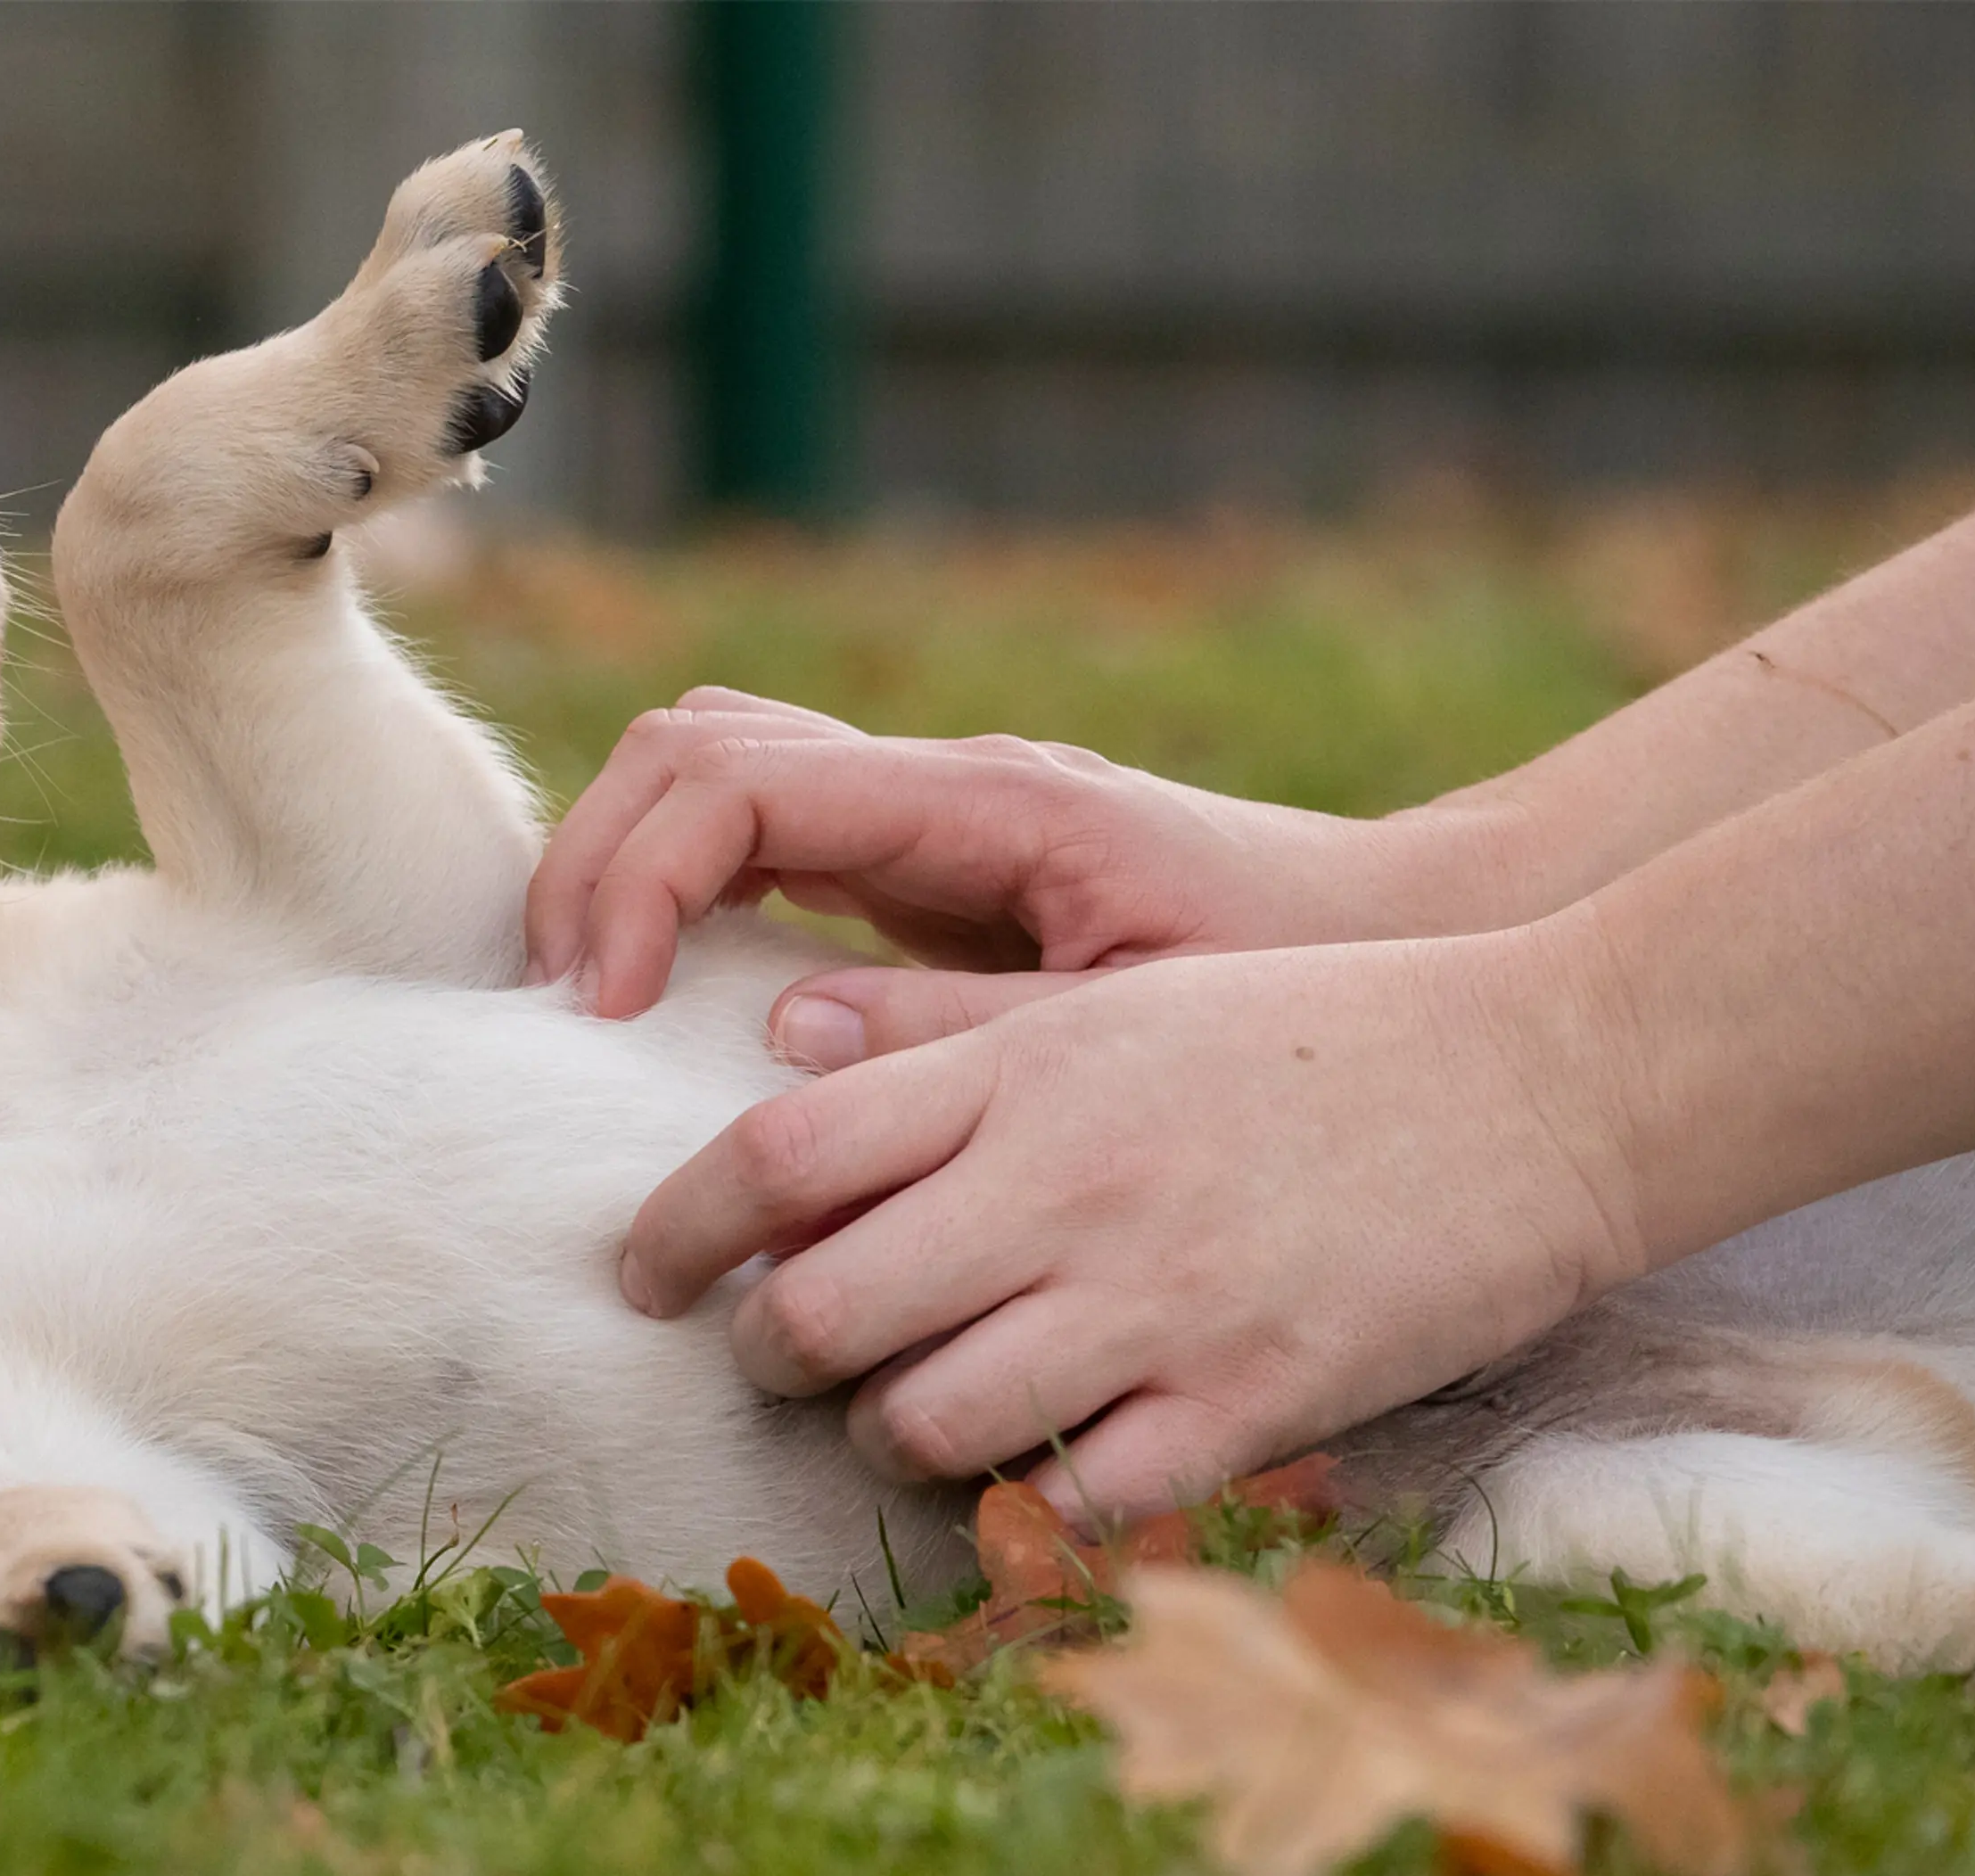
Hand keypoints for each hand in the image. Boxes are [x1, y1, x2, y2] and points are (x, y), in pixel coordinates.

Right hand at [522, 689, 1521, 1034]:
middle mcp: (937, 785)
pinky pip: (757, 837)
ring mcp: (923, 819)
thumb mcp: (1146, 1027)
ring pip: (709, 768)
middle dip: (594, 856)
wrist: (1409, 939)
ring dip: (623, 864)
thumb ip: (971, 1028)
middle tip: (564, 1004)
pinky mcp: (923, 870)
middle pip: (689, 743)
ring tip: (591, 998)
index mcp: (983, 800)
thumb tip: (784, 1032)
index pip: (733, 776)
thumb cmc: (1302, 984)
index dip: (631, 878)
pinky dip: (679, 892)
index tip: (601, 1008)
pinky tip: (665, 1001)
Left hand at [617, 930, 1648, 1515]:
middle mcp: (1061, 1189)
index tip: (643, 1269)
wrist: (1547, 1075)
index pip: (776, 1155)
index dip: (674, 1227)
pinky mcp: (1250, 1403)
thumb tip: (773, 1036)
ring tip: (906, 1419)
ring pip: (921, 1424)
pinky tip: (1033, 1482)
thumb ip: (943, 1024)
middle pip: (818, 1313)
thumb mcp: (1115, 994)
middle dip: (765, 1358)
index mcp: (1019, 1074)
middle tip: (775, 1361)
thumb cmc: (1316, 1028)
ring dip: (885, 1441)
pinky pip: (1072, 1505)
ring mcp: (1154, 1305)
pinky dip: (1024, 1513)